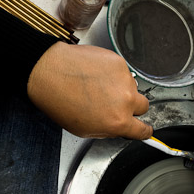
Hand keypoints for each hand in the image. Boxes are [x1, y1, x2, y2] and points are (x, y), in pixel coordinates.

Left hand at [27, 42, 152, 139]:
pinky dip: (112, 74)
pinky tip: (96, 74)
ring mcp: (124, 79)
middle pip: (143, 106)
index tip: (143, 128)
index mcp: (118, 122)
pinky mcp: (118, 62)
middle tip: (114, 103)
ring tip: (98, 86)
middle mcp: (125, 101)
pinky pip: (122, 71)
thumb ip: (108, 129)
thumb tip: (118, 127)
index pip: (144, 130)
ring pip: (132, 87)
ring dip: (120, 88)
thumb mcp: (84, 130)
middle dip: (132, 107)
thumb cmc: (60, 101)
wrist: (49, 73)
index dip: (144, 130)